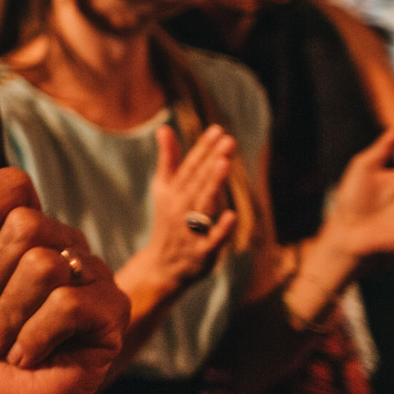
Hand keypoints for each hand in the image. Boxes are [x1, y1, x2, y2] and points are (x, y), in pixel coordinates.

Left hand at [0, 144, 126, 393]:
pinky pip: (67, 305)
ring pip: (43, 266)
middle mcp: (63, 242)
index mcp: (26, 227)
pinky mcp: (110, 314)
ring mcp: (91, 275)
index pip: (13, 183)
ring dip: (5, 314)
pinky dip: (32, 336)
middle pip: (25, 224)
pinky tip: (25, 355)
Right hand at [121, 125, 237, 296]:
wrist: (161, 266)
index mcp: (172, 192)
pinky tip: (232, 215)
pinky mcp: (201, 252)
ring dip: (213, 185)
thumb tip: (164, 128)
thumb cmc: (167, 221)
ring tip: (224, 164)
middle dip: (212, 161)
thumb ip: (168, 160)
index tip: (218, 130)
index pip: (189, 167)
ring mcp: (189, 230)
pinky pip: (212, 239)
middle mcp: (179, 208)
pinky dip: (221, 228)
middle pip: (197, 182)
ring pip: (203, 205)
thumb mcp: (164, 189)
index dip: (203, 149)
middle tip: (228, 141)